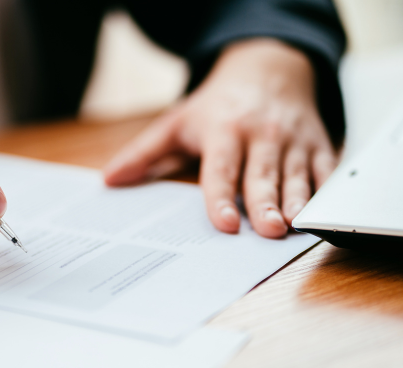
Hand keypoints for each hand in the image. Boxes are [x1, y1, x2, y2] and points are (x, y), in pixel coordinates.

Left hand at [104, 39, 336, 237]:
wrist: (267, 70)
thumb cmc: (217, 105)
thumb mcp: (176, 123)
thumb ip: (144, 153)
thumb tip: (108, 180)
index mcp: (223, 131)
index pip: (221, 169)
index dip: (221, 196)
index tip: (224, 222)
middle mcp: (260, 135)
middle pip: (262, 174)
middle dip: (265, 202)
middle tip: (267, 231)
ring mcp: (292, 140)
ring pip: (297, 175)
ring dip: (297, 201)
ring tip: (293, 227)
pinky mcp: (318, 144)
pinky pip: (325, 169)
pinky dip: (325, 190)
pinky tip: (320, 213)